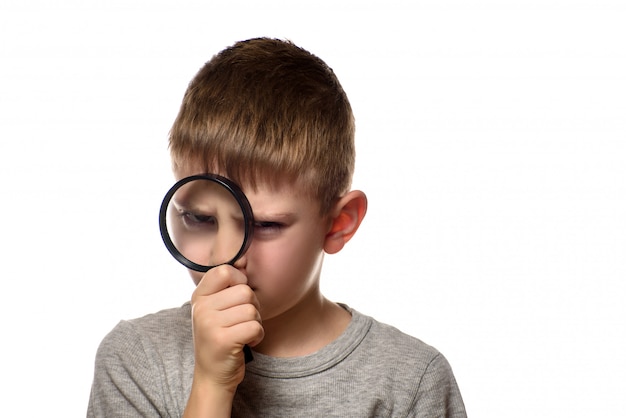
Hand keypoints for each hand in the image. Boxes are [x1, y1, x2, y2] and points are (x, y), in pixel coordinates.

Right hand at [189, 264, 263, 392]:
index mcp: (199, 296)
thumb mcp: (215, 309)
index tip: (237, 297)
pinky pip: (255, 327)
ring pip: (252, 309)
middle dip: (252, 306)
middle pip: (245, 291)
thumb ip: (226, 287)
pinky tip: (247, 341)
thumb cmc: (220, 337)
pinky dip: (258, 335)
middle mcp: (201, 308)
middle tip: (242, 320)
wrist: (212, 375)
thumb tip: (244, 259)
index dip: (240, 280)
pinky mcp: (222, 341)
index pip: (225, 270)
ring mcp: (209, 325)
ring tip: (243, 332)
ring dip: (256, 322)